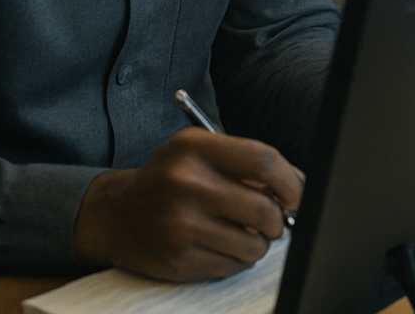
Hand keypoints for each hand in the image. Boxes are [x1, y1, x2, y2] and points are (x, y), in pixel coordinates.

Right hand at [73, 128, 302, 280]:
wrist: (114, 215)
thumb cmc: (170, 180)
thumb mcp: (200, 153)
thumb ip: (248, 163)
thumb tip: (299, 188)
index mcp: (195, 148)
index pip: (264, 160)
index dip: (291, 181)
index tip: (296, 195)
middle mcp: (186, 184)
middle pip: (263, 208)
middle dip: (279, 220)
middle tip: (274, 221)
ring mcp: (180, 224)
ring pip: (253, 244)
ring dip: (260, 243)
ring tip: (244, 233)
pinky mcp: (177, 258)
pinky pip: (232, 265)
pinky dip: (237, 259)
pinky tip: (219, 245)